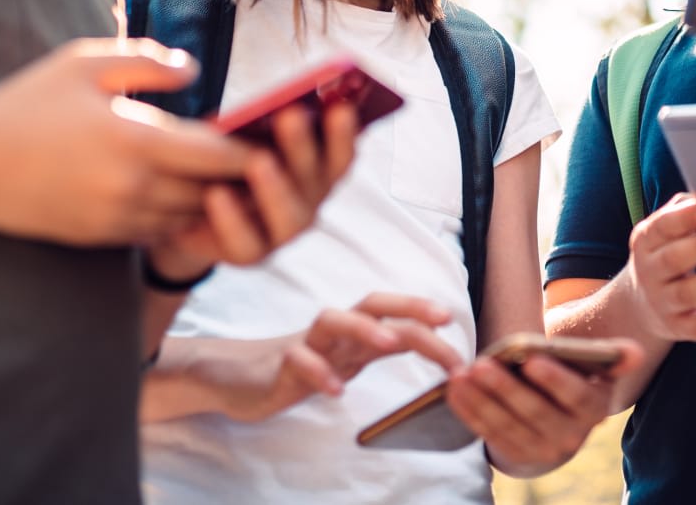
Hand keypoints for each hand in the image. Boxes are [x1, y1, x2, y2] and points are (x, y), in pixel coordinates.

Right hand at [0, 38, 252, 246]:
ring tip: (232, 176)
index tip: (276, 136)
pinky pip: (158, 231)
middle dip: (239, 177)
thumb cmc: (27, 105)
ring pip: (189, 216)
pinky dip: (177, 214)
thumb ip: (147, 62)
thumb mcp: (84, 64)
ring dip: (210, 199)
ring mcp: (117, 219)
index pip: (217, 155)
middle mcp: (133, 188)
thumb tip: (196, 71)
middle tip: (267, 157)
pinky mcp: (102, 238)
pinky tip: (185, 192)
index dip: (252, 149)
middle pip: (212, 191)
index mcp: (135, 140)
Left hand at [146, 99, 359, 281]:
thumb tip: (274, 103)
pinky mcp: (251, 254)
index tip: (340, 106)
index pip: (341, 153)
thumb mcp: (248, 136)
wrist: (193, 209)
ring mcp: (284, 232)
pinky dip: (232, 219)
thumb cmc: (230, 159)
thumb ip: (267, 122)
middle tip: (290, 115)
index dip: (344, 133)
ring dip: (276, 187)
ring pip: (290, 216)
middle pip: (316, 178)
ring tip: (258, 161)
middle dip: (303, 146)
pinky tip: (216, 193)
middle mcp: (310, 201)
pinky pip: (246, 242)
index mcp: (319, 169)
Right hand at [227, 294, 459, 422]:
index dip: (422, 312)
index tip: (454, 322)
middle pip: (370, 303)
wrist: (241, 378)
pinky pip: (298, 363)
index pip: (392, 311)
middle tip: (440, 318)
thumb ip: (383, 345)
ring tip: (389, 342)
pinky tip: (336, 391)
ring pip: (331, 321)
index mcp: (353, 330)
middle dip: (407, 306)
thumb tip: (428, 337)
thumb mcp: (349, 355)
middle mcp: (334, 331)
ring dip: (362, 328)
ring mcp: (306, 344)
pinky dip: (318, 373)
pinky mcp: (279, 367)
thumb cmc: (304, 364)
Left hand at [448, 339, 642, 477]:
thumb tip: (635, 353)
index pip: (575, 395)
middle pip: (535, 412)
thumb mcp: (597, 366)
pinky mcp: (514, 454)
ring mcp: (541, 449)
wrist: (559, 413)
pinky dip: (469, 412)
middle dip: (506, 389)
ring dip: (481, 400)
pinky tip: (454, 390)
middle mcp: (571, 436)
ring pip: (507, 425)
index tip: (532, 358)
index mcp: (593, 409)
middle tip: (481, 363)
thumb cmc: (575, 376)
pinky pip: (488, 434)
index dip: (555, 379)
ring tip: (461, 374)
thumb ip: (613, 356)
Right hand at [621, 193, 695, 342]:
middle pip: (673, 260)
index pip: (662, 227)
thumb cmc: (668, 252)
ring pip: (687, 294)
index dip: (686, 219)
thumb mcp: (667, 231)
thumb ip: (687, 211)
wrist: (640, 304)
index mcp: (646, 240)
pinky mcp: (678, 328)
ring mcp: (661, 302)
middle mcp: (649, 271)